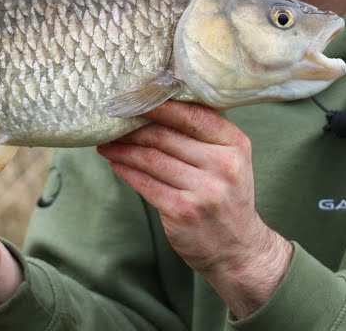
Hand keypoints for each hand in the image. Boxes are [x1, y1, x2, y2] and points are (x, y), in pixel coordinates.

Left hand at [97, 101, 292, 318]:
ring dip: (123, 148)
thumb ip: (203, 135)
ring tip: (106, 141)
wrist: (239, 249)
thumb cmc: (227, 197)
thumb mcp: (230, 160)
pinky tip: (115, 162)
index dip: (158, 104)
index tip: (134, 96)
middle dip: (133, 126)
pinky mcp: (183, 211)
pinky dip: (126, 170)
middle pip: (165, 135)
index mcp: (235, 144)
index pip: (192, 114)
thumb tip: (156, 107)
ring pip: (151, 158)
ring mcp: (204, 190)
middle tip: (111, 119)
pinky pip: (145, 183)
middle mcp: (223, 165)